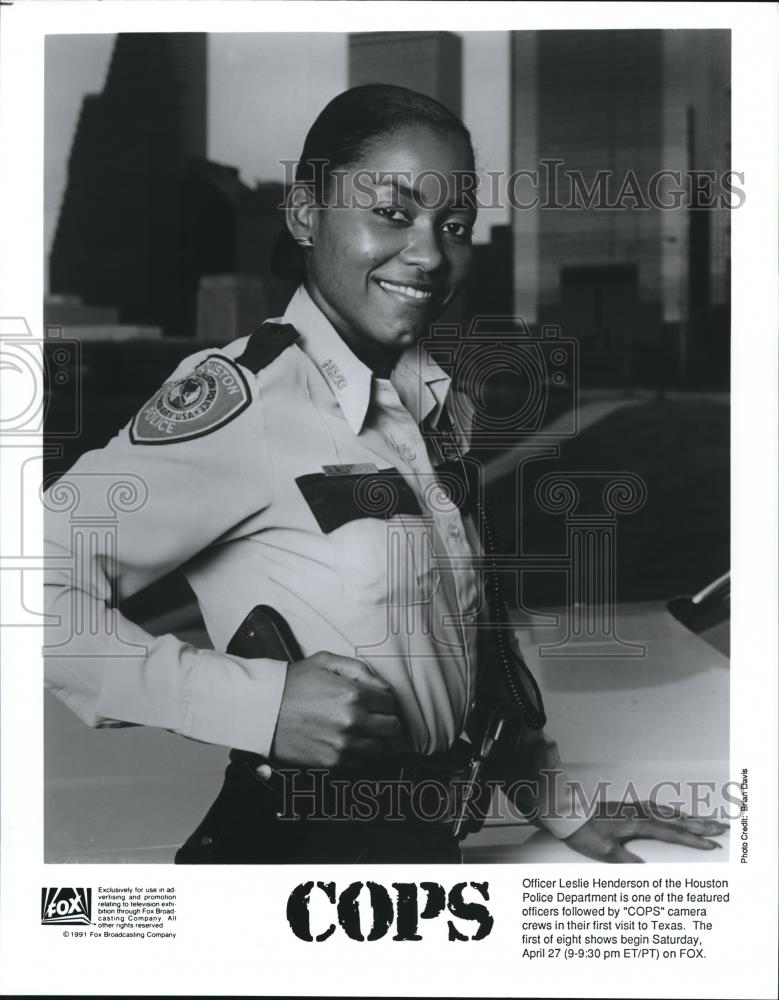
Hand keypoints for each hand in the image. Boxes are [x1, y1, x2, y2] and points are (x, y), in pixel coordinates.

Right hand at [270, 651, 401, 766]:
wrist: (264, 711)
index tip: (374, 702)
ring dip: (374, 739)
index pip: (391, 703)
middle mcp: (353, 721)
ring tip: (358, 730)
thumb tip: (383, 686)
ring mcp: (344, 745)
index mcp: (354, 694)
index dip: (383, 700)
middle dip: (384, 720)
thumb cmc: (293, 684)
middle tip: (372, 716)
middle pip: (392, 727)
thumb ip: (360, 669)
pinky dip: (359, 755)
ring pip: (381, 748)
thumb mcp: (326, 662)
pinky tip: (346, 743)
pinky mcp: (333, 763)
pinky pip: (362, 764)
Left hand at [563, 801, 728, 862]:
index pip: (673, 833)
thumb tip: (646, 871)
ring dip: (688, 816)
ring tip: (705, 819)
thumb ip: (627, 861)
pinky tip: (672, 812)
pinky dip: (671, 811)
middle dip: (700, 823)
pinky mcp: (627, 807)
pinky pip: (657, 808)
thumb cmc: (584, 832)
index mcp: (638, 823)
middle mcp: (640, 813)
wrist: (567, 814)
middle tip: (722, 826)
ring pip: (668, 812)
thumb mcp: (605, 852)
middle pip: (676, 819)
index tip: (712, 844)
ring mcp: (634, 808)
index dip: (694, 839)